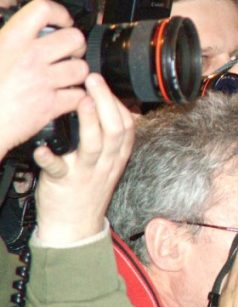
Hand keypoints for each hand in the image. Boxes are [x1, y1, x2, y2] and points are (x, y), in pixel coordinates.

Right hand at [0, 0, 87, 154]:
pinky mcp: (50, 105)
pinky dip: (77, 98)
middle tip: (69, 52)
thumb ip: (4, 40)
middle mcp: (30, 58)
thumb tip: (14, 28)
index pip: (42, 10)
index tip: (61, 21)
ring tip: (66, 77)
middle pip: (74, 38)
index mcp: (10, 41)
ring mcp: (42, 81)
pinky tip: (66, 97)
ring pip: (81, 68)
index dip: (58, 13)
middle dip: (76, 45)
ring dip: (77, 73)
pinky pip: (79, 95)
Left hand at [33, 73, 133, 244]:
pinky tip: (42, 148)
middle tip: (93, 79)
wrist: (75, 227)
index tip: (102, 80)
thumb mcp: (109, 162)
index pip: (127, 125)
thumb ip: (110, 136)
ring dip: (90, 121)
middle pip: (115, 130)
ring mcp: (86, 172)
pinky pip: (59, 170)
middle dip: (106, 101)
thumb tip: (106, 104)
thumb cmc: (89, 188)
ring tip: (82, 99)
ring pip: (94, 146)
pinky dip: (50, 158)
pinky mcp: (64, 183)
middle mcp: (105, 162)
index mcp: (117, 155)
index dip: (116, 101)